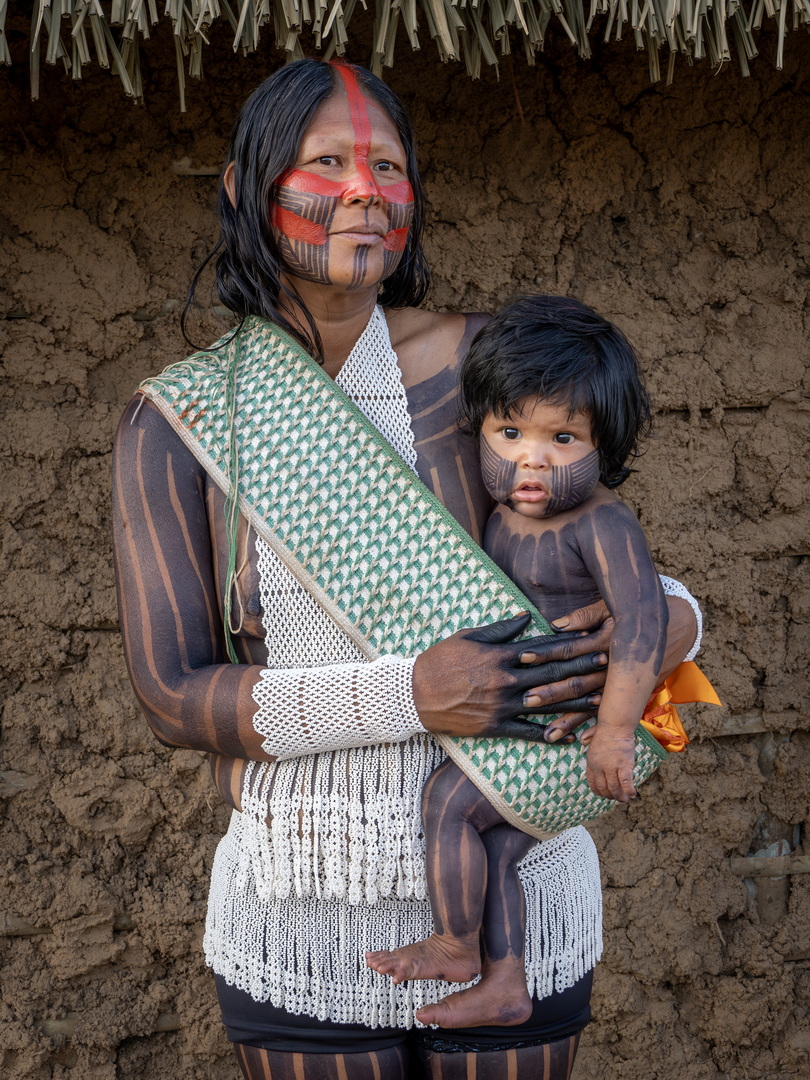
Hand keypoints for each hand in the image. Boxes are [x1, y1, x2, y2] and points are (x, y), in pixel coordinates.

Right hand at [412, 613, 607, 740]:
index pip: (542, 648)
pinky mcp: (494, 726)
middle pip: (552, 674)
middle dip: (582, 670)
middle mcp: (505, 680)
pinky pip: (528, 732)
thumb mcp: (468, 636)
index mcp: (500, 655)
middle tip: (609, 666)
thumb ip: (500, 629)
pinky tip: (571, 736)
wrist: (414, 694)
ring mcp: (501, 705)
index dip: (570, 644)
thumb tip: (527, 617)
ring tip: (601, 701)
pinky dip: (549, 734)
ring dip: (576, 702)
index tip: (592, 639)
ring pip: (547, 704)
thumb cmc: (440, 661)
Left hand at [585, 729, 636, 802]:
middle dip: (610, 796)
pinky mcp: (624, 765)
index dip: (598, 791)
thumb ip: (587, 741)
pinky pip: (626, 783)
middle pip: (603, 788)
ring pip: (614, 788)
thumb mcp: (592, 738)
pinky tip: (633, 794)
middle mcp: (599, 767)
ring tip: (624, 800)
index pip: (592, 783)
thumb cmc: (606, 731)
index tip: (604, 795)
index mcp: (591, 762)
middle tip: (616, 798)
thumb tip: (582, 740)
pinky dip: (629, 790)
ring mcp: (611, 767)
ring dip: (619, 796)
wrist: (615, 726)